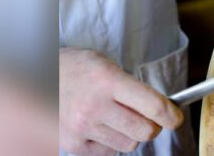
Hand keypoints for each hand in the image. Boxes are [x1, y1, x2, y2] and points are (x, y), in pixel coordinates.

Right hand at [60, 48, 182, 154]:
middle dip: (152, 126)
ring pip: (129, 143)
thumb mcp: (106, 65)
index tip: (176, 117)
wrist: (37, 78)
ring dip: (129, 133)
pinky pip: (109, 152)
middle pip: (146, 131)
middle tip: (146, 117)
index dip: (172, 116)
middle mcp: (95, 106)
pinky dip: (110, 142)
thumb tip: (165, 109)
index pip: (153, 106)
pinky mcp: (74, 144)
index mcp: (107, 80)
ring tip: (114, 117)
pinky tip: (99, 126)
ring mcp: (82, 127)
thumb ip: (134, 87)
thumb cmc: (79, 70)